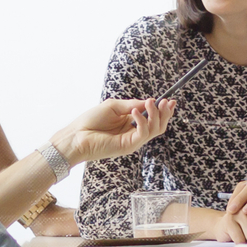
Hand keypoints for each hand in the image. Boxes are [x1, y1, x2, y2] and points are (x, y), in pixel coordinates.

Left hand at [53, 98, 173, 165]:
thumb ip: (132, 105)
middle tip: (166, 102)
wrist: (76, 136)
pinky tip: (135, 112)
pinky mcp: (128, 146)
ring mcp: (133, 141)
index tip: (170, 100)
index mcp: (131, 123)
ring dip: (156, 115)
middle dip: (165, 113)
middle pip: (158, 126)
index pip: (153, 118)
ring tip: (150, 104)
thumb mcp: (114, 106)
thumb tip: (149, 101)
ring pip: (155, 130)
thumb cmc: (91, 121)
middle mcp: (134, 133)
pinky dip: (142, 122)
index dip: (163, 110)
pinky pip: (143, 134)